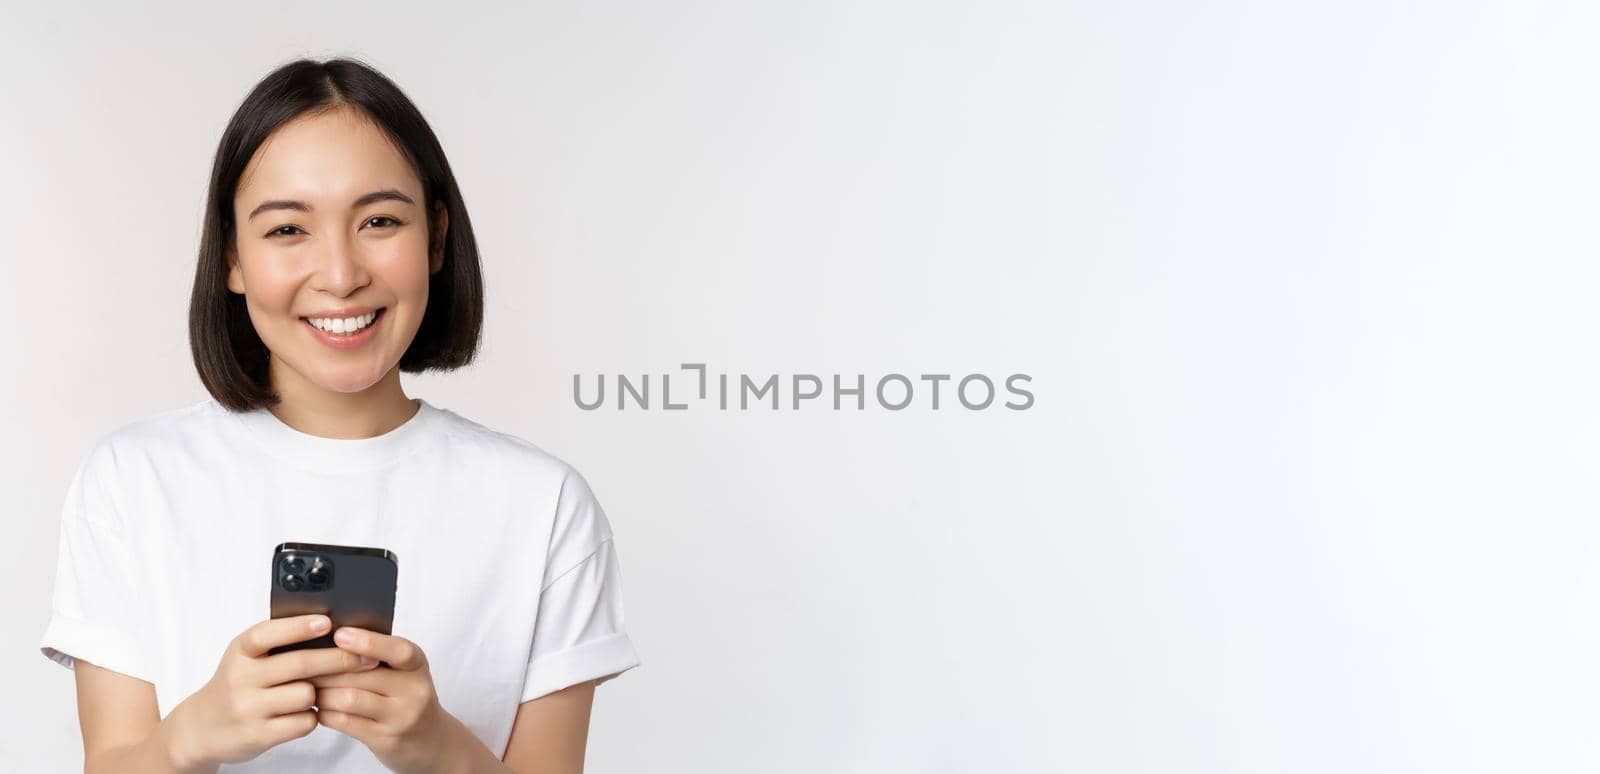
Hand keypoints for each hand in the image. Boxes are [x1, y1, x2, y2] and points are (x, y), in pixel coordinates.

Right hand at [168, 614, 380, 767]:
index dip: (299, 627)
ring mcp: (248, 708)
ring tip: (317, 691)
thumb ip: (277, 643)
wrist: (202, 727)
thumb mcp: (245, 658)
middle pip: (300, 665)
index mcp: (240, 652)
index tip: (328, 622)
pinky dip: (311, 717)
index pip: (268, 634)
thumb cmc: (237, 684)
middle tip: (366, 656)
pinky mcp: (258, 735)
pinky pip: (303, 722)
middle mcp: (241, 678)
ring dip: (321, 693)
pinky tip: (303, 713)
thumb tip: (331, 627)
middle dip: (339, 659)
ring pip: (306, 695)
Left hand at [311, 627, 477, 773]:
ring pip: (350, 698)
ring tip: (309, 687)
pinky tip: (319, 708)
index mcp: (417, 665)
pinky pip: (345, 722)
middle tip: (302, 663)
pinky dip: (325, 712)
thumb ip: (377, 656)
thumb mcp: (404, 672)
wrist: (428, 740)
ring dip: (323, 692)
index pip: (398, 650)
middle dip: (327, 668)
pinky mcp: (384, 739)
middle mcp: (414, 690)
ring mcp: (400, 717)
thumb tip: (330, 639)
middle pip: (363, 674)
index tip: (340, 634)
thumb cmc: (406, 697)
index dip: (368, 642)